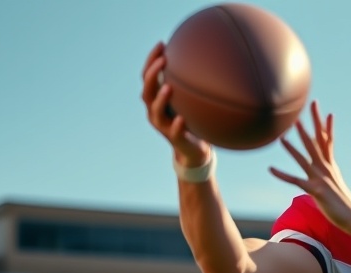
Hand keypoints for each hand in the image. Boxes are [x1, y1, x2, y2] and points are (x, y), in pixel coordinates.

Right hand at [140, 42, 209, 167]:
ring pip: (156, 112)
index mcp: (156, 100)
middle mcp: (155, 112)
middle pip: (147, 91)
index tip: (161, 44)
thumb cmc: (190, 119)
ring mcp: (164, 127)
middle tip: (162, 61)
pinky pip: (175, 132)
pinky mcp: (175, 139)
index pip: (148, 77)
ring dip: (161, 99)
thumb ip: (188, 83)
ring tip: (169, 87)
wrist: (194, 150)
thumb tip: (203, 55)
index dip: (151, 61)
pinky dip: (177, 125)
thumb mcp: (188, 100)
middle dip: (152, 75)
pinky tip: (181, 118)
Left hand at [271, 101, 350, 235]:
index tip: (320, 110)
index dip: (323, 124)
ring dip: (293, 147)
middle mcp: (326, 168)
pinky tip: (271, 169)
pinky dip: (283, 175)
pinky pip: (296, 181)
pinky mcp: (317, 191)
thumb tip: (321, 172)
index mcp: (330, 165)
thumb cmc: (344, 204)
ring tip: (282, 136)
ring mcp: (321, 179)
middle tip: (307, 108)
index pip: (326, 140)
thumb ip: (327, 175)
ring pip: (304, 158)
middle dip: (311, 124)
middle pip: (317, 142)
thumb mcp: (334, 184)